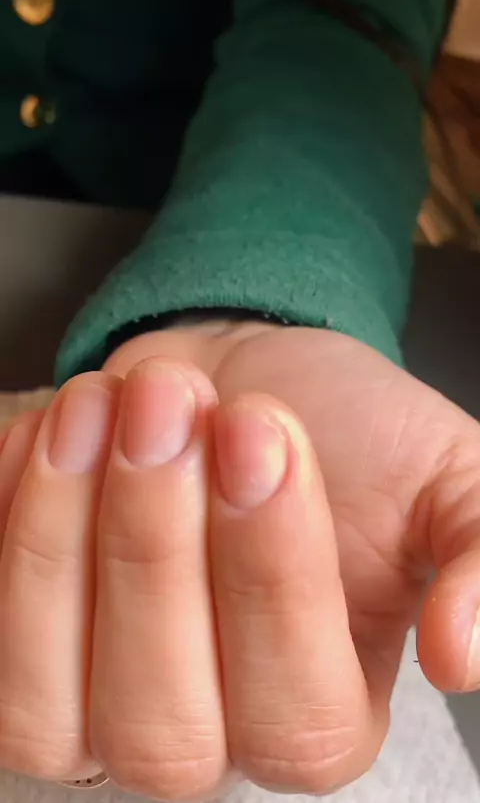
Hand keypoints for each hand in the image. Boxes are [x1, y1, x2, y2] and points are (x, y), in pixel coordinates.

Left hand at [1, 323, 479, 799]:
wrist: (234, 382)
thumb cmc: (342, 433)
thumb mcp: (441, 478)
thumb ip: (478, 552)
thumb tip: (465, 654)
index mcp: (320, 711)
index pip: (296, 714)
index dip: (271, 579)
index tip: (260, 434)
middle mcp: (207, 740)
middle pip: (162, 725)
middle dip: (156, 546)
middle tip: (172, 408)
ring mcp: (91, 714)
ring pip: (46, 702)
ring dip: (63, 535)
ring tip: (103, 407)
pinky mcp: (16, 655)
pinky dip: (8, 519)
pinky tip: (51, 431)